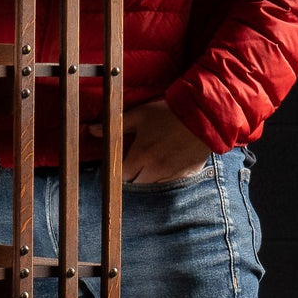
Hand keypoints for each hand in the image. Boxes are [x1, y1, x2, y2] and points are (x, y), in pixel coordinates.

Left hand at [92, 98, 208, 184]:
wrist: (205, 114)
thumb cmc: (169, 112)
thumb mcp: (141, 115)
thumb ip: (116, 125)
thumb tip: (91, 130)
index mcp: (141, 156)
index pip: (121, 176)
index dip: (117, 170)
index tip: (119, 162)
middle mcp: (156, 170)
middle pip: (136, 185)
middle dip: (132, 176)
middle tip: (135, 162)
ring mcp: (172, 174)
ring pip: (153, 186)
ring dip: (149, 177)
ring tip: (153, 160)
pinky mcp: (187, 175)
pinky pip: (171, 182)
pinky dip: (166, 176)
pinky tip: (168, 161)